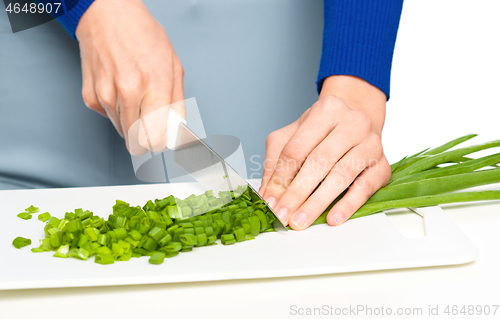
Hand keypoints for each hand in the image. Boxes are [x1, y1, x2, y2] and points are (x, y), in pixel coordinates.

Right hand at [76, 0, 184, 154]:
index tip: (162, 139)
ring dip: (132, 122)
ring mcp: (107, 96)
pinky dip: (117, 111)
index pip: (155, 139)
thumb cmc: (142, 36)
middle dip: (147, 136)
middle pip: (137, 142)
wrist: (107, 15)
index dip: (160, 143)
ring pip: (123, 132)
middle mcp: (128, 92)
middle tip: (152, 121)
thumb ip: (177, 104)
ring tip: (136, 96)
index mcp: (154, 85)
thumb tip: (176, 131)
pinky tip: (121, 91)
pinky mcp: (91, 98)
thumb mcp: (173, 67)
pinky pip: (109, 119)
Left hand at [259, 75, 390, 229]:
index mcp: (326, 111)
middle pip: (319, 161)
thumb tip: (267, 194)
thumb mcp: (293, 135)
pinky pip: (365, 188)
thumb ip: (276, 161)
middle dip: (297, 193)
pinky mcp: (383, 165)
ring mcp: (371, 144)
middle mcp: (352, 123)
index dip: (281, 177)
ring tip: (301, 220)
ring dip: (318, 202)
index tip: (270, 201)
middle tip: (283, 215)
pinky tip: (333, 217)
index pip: (296, 148)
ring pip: (342, 175)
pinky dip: (348, 205)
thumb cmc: (324, 130)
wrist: (360, 120)